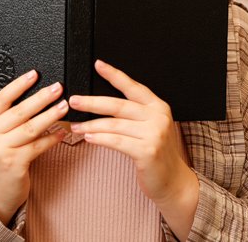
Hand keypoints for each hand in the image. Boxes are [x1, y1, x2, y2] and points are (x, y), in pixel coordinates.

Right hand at [0, 70, 68, 225]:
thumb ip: (5, 117)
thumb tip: (33, 94)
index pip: (0, 99)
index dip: (18, 85)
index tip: (34, 74)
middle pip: (18, 112)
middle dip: (40, 98)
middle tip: (57, 88)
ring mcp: (0, 151)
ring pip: (29, 128)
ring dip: (49, 115)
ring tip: (64, 106)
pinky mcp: (14, 164)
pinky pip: (37, 146)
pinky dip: (51, 138)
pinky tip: (62, 131)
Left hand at [68, 59, 197, 239]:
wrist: (173, 181)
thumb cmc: (156, 153)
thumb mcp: (149, 127)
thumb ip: (132, 114)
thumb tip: (98, 103)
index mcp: (158, 106)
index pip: (132, 86)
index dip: (114, 74)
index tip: (97, 64)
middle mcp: (158, 116)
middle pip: (118, 105)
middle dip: (92, 102)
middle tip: (74, 100)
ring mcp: (154, 133)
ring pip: (114, 124)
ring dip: (90, 125)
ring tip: (75, 125)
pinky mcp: (147, 151)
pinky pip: (116, 141)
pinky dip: (99, 138)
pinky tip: (88, 138)